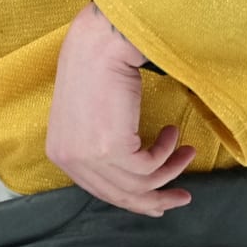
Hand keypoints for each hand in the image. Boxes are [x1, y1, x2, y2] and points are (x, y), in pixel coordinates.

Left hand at [46, 1, 194, 215]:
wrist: (100, 44)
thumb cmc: (95, 69)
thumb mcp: (89, 117)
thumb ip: (99, 147)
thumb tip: (130, 170)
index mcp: (60, 153)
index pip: (100, 190)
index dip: (132, 199)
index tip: (157, 202)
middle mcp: (69, 160)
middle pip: (120, 196)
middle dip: (155, 200)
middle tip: (182, 196)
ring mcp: (88, 157)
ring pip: (140, 184)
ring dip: (169, 169)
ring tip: (186, 152)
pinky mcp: (111, 149)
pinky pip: (149, 166)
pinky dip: (167, 152)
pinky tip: (173, 132)